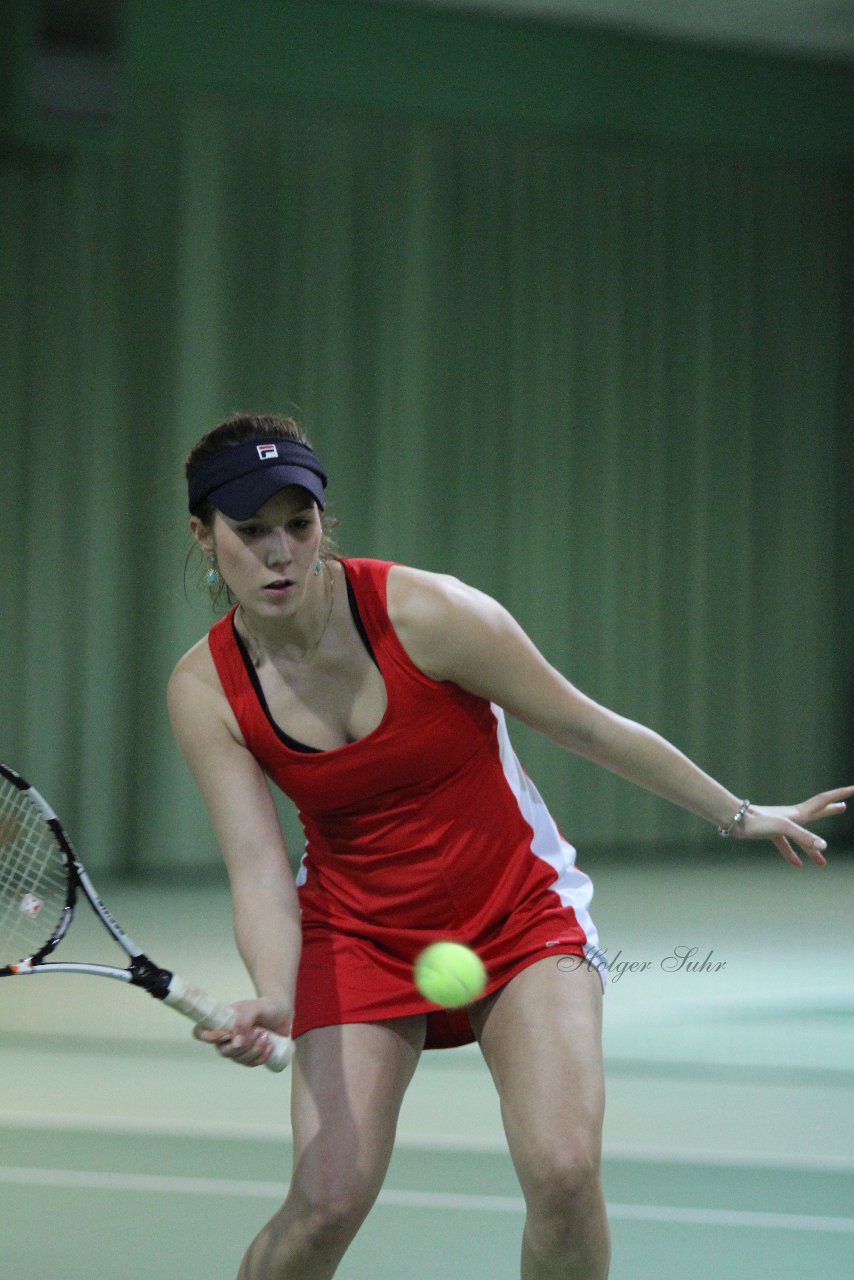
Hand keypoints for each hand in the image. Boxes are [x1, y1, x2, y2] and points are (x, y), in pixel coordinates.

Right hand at [193, 995, 293, 1067]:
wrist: (282, 1012)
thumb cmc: (264, 1007)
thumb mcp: (254, 1007)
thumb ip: (244, 1021)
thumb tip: (235, 1043)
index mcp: (221, 1022)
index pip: (200, 1033)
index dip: (208, 1037)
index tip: (227, 1033)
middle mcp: (226, 1037)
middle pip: (222, 1051)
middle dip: (243, 1045)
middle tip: (258, 1032)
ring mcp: (237, 1049)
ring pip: (238, 1059)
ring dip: (254, 1050)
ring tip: (266, 1036)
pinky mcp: (250, 1056)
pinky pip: (250, 1064)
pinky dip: (261, 1057)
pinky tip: (270, 1046)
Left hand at [733, 785, 853, 866]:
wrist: (734, 821)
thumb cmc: (757, 821)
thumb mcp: (784, 828)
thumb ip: (804, 838)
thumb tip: (823, 847)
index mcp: (798, 813)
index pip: (823, 801)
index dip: (840, 795)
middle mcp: (791, 817)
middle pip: (816, 813)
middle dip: (830, 811)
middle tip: (844, 807)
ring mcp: (781, 825)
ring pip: (801, 837)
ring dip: (812, 848)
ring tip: (822, 863)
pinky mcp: (770, 833)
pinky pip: (785, 845)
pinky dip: (792, 854)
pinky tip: (797, 865)